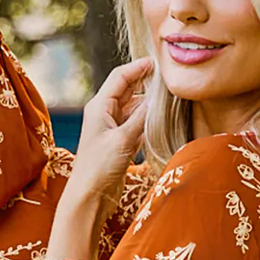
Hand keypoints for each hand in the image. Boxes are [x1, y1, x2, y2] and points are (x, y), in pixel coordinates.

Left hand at [69, 58, 153, 204]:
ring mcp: (113, 128)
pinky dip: (148, 120)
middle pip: (128, 89)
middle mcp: (105, 113)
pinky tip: (161, 118)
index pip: (120, 77)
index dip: (138, 67)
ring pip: (134, 107)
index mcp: (99, 106)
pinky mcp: (120, 143)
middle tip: (167, 78)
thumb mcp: (123, 140)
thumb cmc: (99, 168)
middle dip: (146, 82)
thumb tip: (157, 99)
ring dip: (149, 102)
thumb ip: (141, 118)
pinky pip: (136, 124)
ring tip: (169, 97)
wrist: (90, 196)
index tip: (157, 63)